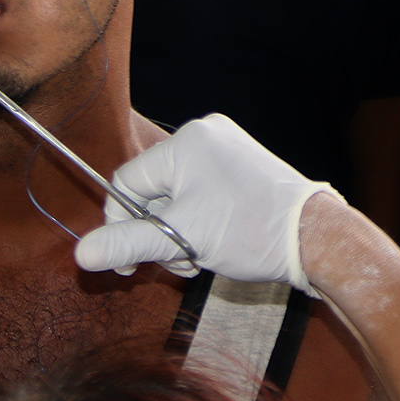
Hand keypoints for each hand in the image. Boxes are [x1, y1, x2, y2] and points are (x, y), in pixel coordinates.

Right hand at [73, 114, 340, 291]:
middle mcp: (205, 135)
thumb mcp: (182, 242)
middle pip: (153, 190)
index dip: (124, 225)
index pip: (127, 184)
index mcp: (186, 143)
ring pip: (177, 195)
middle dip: (159, 233)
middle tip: (178, 265)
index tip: (133, 261)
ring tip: (201, 259)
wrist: (318, 239)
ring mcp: (227, 148)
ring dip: (179, 233)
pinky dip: (200, 222)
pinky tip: (214, 245)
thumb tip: (81, 254)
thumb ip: (127, 244)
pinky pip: (201, 192)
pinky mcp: (242, 165)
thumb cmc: (251, 233)